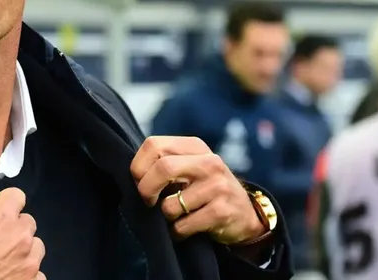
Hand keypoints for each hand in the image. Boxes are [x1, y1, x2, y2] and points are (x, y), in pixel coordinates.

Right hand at [0, 188, 45, 279]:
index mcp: (2, 217)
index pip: (16, 196)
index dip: (7, 202)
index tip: (0, 209)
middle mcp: (20, 236)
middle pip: (28, 222)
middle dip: (16, 227)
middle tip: (0, 239)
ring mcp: (29, 261)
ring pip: (37, 247)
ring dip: (25, 250)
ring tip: (8, 260)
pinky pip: (38, 273)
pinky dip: (28, 275)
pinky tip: (13, 276)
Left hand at [130, 136, 265, 244]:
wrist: (245, 214)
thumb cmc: (205, 189)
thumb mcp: (189, 167)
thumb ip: (164, 163)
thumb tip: (132, 176)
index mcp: (195, 146)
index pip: (153, 145)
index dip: (138, 167)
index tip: (139, 182)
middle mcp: (209, 162)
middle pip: (163, 168)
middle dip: (146, 190)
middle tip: (148, 202)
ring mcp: (217, 186)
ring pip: (169, 205)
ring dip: (165, 216)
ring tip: (176, 215)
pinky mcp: (221, 211)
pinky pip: (182, 226)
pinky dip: (177, 232)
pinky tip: (186, 227)